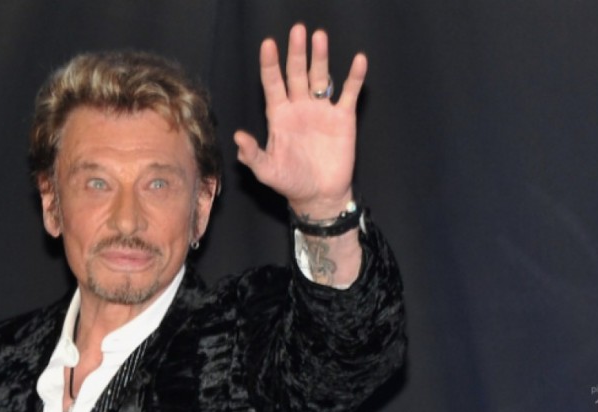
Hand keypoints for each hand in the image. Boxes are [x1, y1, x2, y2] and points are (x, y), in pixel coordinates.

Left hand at [234, 23, 366, 218]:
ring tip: (320, 37)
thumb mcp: (267, 171)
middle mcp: (299, 107)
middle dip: (296, 52)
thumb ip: (253, 155)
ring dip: (320, 57)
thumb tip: (238, 137)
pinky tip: (359, 60)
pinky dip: (355, 77)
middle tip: (298, 30)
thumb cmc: (291, 182)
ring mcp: (322, 110)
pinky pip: (350, 93)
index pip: (272, 83)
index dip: (270, 64)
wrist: (320, 196)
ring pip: (321, 77)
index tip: (268, 45)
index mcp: (279, 115)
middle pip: (296, 73)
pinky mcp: (343, 118)